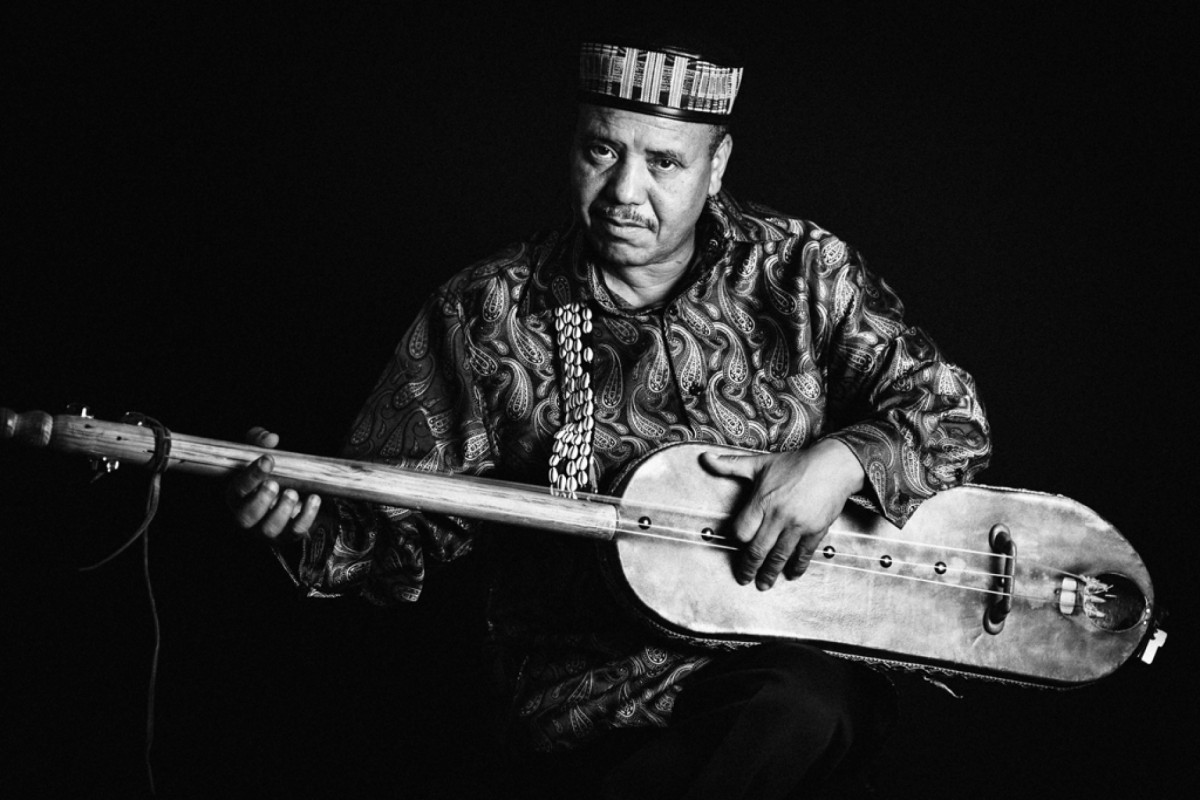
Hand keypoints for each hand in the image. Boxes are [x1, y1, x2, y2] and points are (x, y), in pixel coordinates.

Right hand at [226, 427, 321, 539]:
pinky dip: (307, 516)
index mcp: (237, 495)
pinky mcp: (288, 535)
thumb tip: (271, 438)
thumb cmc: (268, 470)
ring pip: (269, 529)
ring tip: (292, 493)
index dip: (251, 475)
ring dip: (282, 511)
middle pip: (246, 517)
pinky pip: (296, 531)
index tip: (268, 460)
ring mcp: (267, 529)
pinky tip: (314, 499)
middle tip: (274, 484)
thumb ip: (259, 438)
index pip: (238, 489)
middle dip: (260, 500)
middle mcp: (247, 516)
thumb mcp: (258, 450)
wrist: (288, 489)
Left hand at [699, 439, 864, 590]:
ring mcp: (798, 525)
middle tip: (744, 579)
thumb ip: (731, 465)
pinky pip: (803, 554)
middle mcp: (778, 515)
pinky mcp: (816, 531)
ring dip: (770, 573)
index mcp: (762, 500)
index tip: (737, 545)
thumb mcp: (760, 463)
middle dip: (749, 568)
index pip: (742, 531)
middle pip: (758, 549)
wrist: (833, 465)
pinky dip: (797, 567)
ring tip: (764, 584)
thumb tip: (705, 458)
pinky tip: (791, 574)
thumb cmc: (795, 463)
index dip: (738, 540)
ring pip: (779, 556)